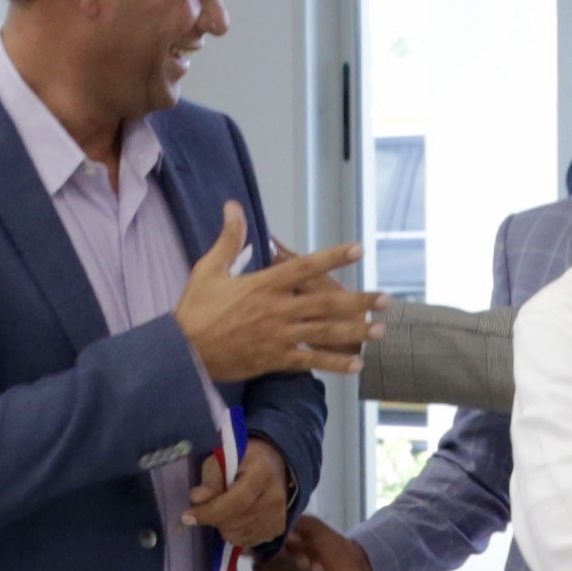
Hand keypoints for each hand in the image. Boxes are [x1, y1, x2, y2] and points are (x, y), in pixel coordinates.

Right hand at [172, 205, 381, 380]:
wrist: (184, 351)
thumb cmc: (196, 309)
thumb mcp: (209, 268)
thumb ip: (229, 238)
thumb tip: (233, 205)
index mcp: (263, 284)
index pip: (304, 267)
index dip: (333, 257)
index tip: (358, 250)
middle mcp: (277, 310)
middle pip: (325, 303)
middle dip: (358, 301)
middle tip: (387, 299)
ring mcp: (279, 336)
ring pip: (324, 333)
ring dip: (355, 332)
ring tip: (381, 330)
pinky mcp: (275, 359)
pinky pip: (310, 361)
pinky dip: (333, 363)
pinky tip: (356, 364)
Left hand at [188, 440, 294, 551]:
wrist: (272, 465)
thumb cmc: (243, 460)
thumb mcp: (222, 459)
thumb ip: (210, 479)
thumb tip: (196, 498)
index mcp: (262, 474)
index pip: (236, 502)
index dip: (210, 512)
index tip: (187, 516)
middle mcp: (275, 497)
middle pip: (235, 522)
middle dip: (213, 518)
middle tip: (207, 506)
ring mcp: (278, 516)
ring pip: (237, 535)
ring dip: (223, 526)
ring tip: (224, 509)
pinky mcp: (278, 529)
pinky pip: (246, 542)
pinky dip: (234, 532)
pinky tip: (235, 518)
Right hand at [259, 511, 371, 570]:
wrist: (352, 565)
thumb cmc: (330, 543)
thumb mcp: (312, 526)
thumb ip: (292, 522)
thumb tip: (272, 521)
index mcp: (273, 548)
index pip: (253, 549)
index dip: (261, 549)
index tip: (280, 546)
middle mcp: (272, 567)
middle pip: (261, 568)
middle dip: (282, 564)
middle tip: (306, 559)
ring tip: (319, 570)